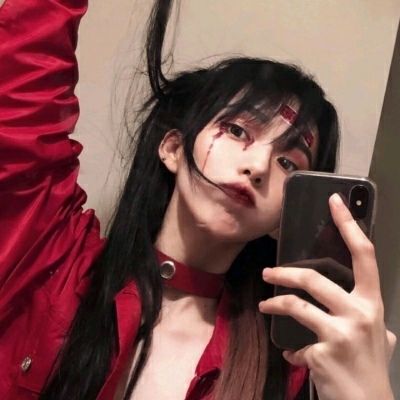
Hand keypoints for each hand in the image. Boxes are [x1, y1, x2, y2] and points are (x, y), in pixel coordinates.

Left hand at [259, 193, 396, 399]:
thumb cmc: (372, 370)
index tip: (334, 202)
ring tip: (265, 304)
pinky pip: (295, 343)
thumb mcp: (380, 339)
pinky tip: (291, 354)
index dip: (348, 225)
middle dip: (284, 273)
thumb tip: (361, 315)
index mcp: (372, 303)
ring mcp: (341, 332)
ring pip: (295, 304)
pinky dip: (291, 349)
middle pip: (314, 277)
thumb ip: (370, 320)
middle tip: (268, 273)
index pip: (363, 254)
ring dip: (274, 303)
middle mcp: (360, 313)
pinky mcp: (322, 352)